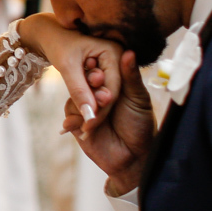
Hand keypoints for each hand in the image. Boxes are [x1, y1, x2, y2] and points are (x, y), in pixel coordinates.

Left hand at [17, 14, 121, 130]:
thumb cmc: (57, 43)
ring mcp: (111, 62)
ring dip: (91, 104)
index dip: (101, 108)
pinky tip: (80, 110)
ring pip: (104, 91)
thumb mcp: (67, 67)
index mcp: (114, 50)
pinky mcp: (103, 67)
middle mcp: (117, 55)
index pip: (113, 87)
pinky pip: (98, 87)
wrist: (47, 31)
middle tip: (84, 128)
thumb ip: (79, 91)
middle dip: (97, 108)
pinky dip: (88, 97)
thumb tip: (89, 116)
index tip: (89, 126)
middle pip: (111, 91)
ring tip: (80, 122)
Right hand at [62, 49, 154, 195]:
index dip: (97, 68)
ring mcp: (87, 108)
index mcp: (113, 85)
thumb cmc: (140, 126)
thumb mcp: (138, 98)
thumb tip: (130, 52)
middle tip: (95, 84)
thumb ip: (131, 76)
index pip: (99, 70)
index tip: (95, 66)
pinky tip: (78, 124)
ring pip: (75, 97)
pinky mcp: (78, 123)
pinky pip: (70, 115)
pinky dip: (74, 118)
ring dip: (81, 102)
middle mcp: (98, 94)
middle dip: (87, 83)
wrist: (133, 158)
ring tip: (92, 112)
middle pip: (84, 82)